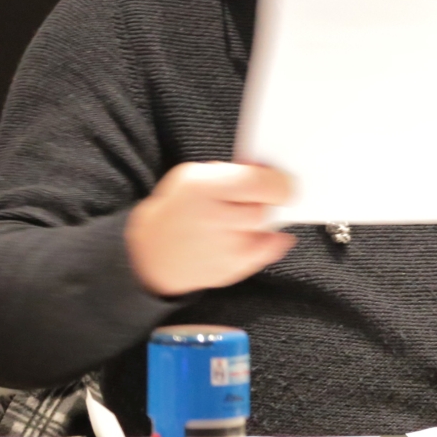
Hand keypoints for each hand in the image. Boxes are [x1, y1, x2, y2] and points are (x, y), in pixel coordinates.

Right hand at [125, 162, 294, 296]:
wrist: (152, 254)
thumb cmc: (178, 210)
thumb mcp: (192, 177)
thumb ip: (230, 171)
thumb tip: (265, 168)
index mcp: (201, 187)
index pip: (257, 183)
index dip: (278, 182)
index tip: (283, 182)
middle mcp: (210, 218)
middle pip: (263, 210)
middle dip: (271, 204)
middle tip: (268, 199)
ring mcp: (220, 247)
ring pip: (265, 232)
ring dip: (265, 223)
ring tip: (246, 218)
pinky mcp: (228, 269)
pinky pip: (265, 254)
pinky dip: (271, 243)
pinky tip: (260, 235)